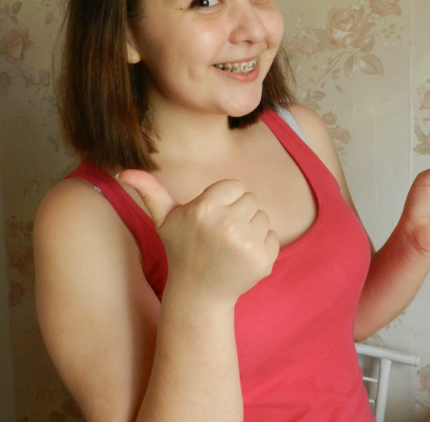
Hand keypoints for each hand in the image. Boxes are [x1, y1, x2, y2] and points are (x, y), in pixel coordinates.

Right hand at [117, 170, 279, 300]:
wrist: (199, 293)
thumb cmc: (182, 249)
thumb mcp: (164, 220)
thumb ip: (150, 191)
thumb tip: (122, 171)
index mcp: (205, 208)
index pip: (235, 186)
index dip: (225, 200)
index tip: (213, 217)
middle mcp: (227, 224)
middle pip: (251, 200)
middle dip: (239, 213)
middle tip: (221, 234)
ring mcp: (247, 244)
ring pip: (263, 218)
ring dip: (251, 229)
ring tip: (230, 246)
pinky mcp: (263, 260)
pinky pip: (273, 237)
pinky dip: (262, 246)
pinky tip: (241, 258)